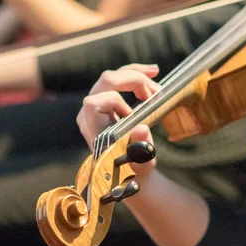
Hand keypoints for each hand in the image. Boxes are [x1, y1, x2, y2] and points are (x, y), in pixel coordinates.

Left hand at [76, 64, 160, 178]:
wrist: (128, 172)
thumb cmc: (133, 170)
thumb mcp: (140, 164)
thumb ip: (140, 150)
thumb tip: (142, 129)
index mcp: (93, 129)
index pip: (94, 103)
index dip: (115, 102)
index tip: (134, 114)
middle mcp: (89, 114)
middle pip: (105, 82)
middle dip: (133, 81)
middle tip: (156, 93)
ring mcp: (95, 105)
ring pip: (112, 77)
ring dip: (136, 74)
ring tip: (156, 75)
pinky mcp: (103, 100)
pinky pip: (116, 80)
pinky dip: (133, 74)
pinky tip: (151, 73)